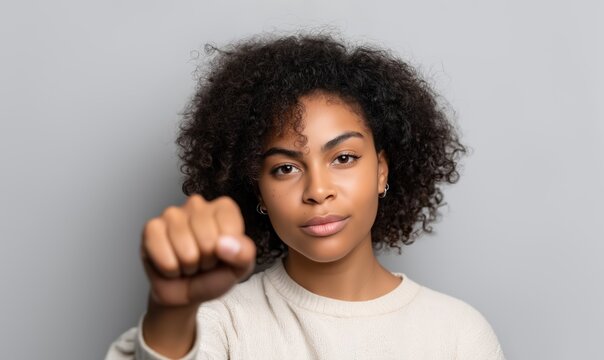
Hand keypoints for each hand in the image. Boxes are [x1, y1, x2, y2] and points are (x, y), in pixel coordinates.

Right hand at [141, 194, 256, 306]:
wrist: (186, 291)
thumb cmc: (214, 273)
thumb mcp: (240, 267)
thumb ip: (244, 253)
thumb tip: (224, 244)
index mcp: (223, 207)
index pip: (231, 229)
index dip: (228, 252)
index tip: (222, 254)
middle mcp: (197, 204)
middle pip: (208, 241)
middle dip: (206, 260)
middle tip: (203, 260)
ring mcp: (171, 214)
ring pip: (186, 251)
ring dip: (188, 266)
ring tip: (188, 262)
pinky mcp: (151, 228)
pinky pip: (164, 257)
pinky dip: (170, 269)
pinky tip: (171, 263)